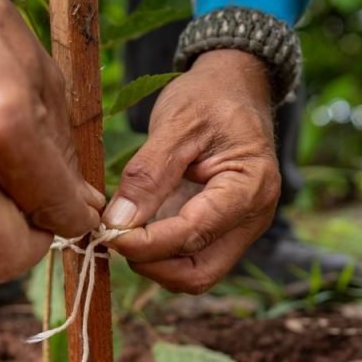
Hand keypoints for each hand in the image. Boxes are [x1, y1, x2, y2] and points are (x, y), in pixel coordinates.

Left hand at [104, 49, 280, 293]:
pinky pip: (191, 260)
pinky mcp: (222, 231)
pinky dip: (160, 256)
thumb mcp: (175, 124)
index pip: (195, 234)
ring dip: (154, 264)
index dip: (147, 243)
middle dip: (151, 264)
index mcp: (251, 187)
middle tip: (113, 236)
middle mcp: (253, 218)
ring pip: (194, 275)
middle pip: (199, 273)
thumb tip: (117, 223)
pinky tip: (135, 231)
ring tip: (122, 232)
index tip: (108, 233)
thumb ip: (147, 176)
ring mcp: (239, 229)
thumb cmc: (209, 98)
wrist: (234, 86)